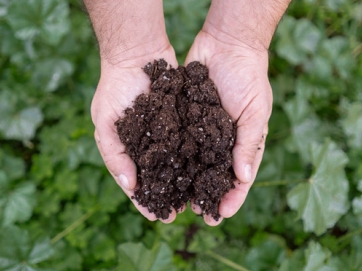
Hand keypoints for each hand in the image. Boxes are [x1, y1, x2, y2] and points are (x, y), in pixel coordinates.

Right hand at [91, 44, 180, 222]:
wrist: (137, 54)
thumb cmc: (116, 88)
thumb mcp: (106, 122)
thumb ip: (114, 154)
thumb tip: (129, 186)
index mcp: (127, 149)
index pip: (135, 181)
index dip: (143, 199)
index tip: (154, 217)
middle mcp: (148, 144)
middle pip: (159, 177)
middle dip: (167, 195)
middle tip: (178, 213)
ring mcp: (166, 133)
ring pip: (176, 164)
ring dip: (183, 182)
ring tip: (193, 199)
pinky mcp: (181, 121)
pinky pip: (189, 143)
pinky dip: (194, 158)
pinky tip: (203, 172)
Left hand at [185, 30, 272, 225]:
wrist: (226, 45)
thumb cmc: (248, 78)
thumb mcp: (256, 111)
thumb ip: (250, 143)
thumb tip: (244, 178)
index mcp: (241, 142)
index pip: (239, 177)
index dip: (232, 197)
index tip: (222, 214)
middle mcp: (220, 141)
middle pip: (213, 174)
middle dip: (206, 194)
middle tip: (198, 213)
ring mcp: (201, 131)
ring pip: (193, 162)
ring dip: (187, 182)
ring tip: (178, 200)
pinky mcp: (184, 118)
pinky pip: (178, 141)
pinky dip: (173, 157)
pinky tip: (165, 171)